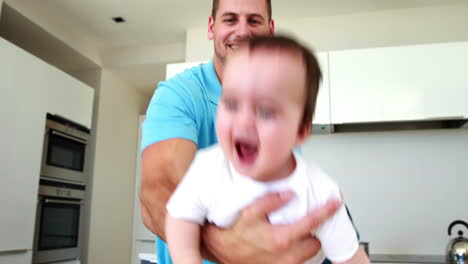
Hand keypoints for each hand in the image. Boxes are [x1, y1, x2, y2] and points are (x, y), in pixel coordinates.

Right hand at [201, 191, 341, 263]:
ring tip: (296, 232)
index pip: (312, 222)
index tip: (336, 202)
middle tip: (306, 220)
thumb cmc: (235, 233)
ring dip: (307, 242)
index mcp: (282, 238)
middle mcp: (287, 255)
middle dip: (314, 231)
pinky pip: (299, 261)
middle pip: (316, 241)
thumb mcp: (249, 212)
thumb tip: (289, 194)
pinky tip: (289, 243)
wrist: (223, 252)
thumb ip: (270, 201)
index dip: (327, 210)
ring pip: (310, 254)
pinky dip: (299, 252)